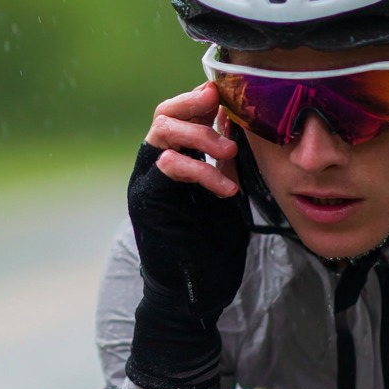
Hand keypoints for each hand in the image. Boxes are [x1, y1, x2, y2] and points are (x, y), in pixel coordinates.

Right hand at [125, 83, 251, 388]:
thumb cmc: (212, 246)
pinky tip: (227, 187)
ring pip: (160, 132)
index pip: (180, 112)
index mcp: (175, 159)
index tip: (229, 95)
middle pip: (164, 114)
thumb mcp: (227, 192)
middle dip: (194, 105)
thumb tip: (241, 122)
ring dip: (199, 134)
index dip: (201, 99)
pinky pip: (166, 167)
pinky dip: (200, 169)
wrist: (195, 294)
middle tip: (223, 109)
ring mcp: (147, 182)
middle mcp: (155, 166)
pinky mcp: (148, 201)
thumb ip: (228, 160)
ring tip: (230, 150)